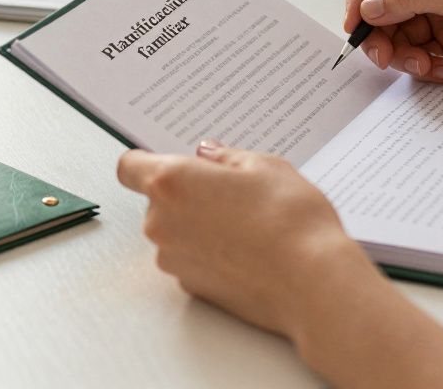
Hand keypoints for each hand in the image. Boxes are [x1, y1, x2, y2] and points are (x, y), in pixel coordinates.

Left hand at [117, 141, 378, 338]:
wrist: (312, 281)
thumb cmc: (290, 219)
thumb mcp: (265, 166)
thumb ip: (226, 157)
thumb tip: (208, 155)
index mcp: (172, 182)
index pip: (130, 166)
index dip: (148, 161)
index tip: (169, 160)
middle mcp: (161, 222)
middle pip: (157, 200)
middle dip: (186, 193)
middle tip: (231, 191)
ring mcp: (173, 260)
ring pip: (175, 231)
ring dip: (198, 224)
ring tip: (247, 223)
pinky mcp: (191, 288)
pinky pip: (190, 259)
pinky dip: (209, 253)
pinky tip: (247, 250)